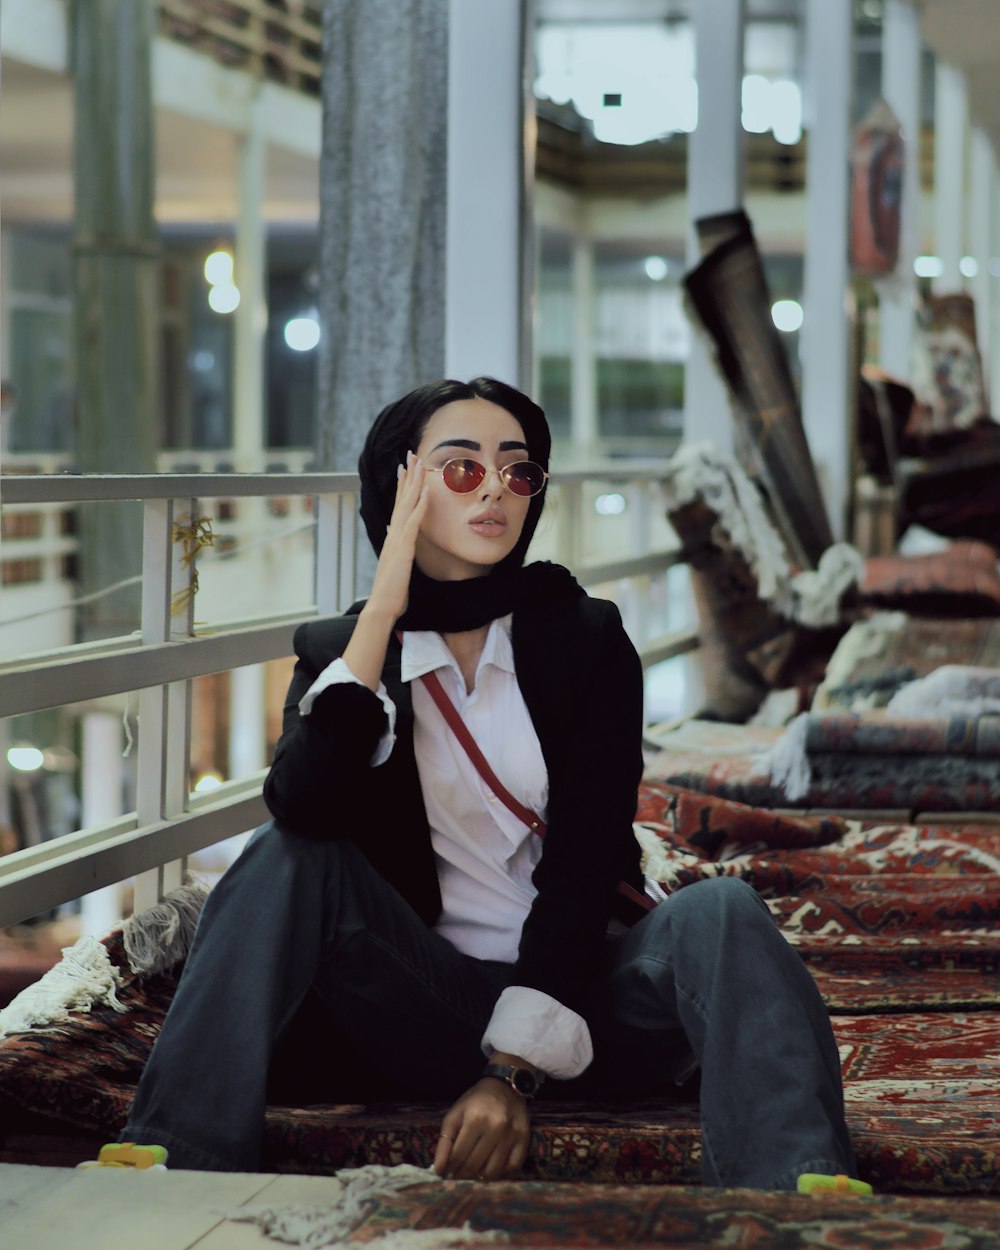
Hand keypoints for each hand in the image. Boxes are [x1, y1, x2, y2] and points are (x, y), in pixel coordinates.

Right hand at [367, 451, 428, 621]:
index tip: (407, 468)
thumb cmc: (391, 592)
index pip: (399, 506)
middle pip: (401, 499)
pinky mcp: (403, 548)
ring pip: (406, 505)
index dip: (403, 486)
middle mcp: (394, 534)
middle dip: (408, 476)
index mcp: (394, 537)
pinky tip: (425, 491)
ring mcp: (397, 539)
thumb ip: (398, 551)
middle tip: (412, 454)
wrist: (382, 606)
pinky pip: (413, 523)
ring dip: (414, 483)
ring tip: (419, 463)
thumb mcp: (397, 566)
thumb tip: (398, 540)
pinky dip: (419, 506)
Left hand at [433, 1078, 530, 1181]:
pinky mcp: (524, 1139)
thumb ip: (444, 1141)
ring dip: (479, 1176)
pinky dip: (500, 1172)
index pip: (458, 1155)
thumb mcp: (456, 1114)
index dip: (450, 1168)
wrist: (505, 1087)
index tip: (445, 1173)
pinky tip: (491, 1165)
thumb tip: (438, 1169)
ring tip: (473, 1170)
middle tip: (457, 1174)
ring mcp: (511, 1135)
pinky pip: (511, 1167)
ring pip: (492, 1171)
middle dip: (462, 1174)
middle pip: (474, 1165)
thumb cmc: (476, 1101)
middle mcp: (495, 1127)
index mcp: (475, 1119)